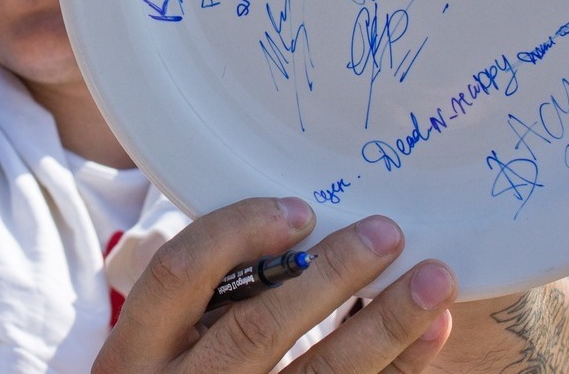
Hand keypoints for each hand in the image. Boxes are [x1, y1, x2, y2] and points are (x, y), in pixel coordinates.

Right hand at [94, 197, 456, 372]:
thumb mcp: (164, 340)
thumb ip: (211, 294)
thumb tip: (302, 223)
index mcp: (135, 352)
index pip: (179, 273)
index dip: (238, 233)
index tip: (300, 210)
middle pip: (257, 328)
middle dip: (330, 276)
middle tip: (386, 233)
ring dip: (383, 325)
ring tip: (434, 280)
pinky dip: (399, 368)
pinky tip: (430, 333)